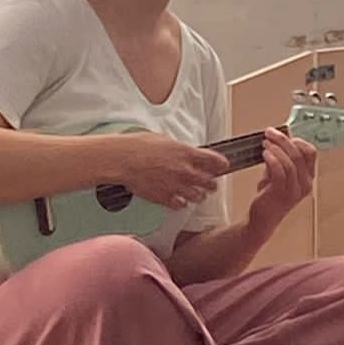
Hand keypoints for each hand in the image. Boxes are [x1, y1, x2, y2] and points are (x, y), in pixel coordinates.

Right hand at [111, 132, 231, 209]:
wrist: (122, 159)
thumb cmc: (138, 145)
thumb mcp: (164, 139)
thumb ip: (179, 149)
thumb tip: (185, 151)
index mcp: (187, 154)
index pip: (215, 162)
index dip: (220, 165)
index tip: (222, 166)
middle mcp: (185, 171)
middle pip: (210, 182)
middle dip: (212, 183)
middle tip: (211, 183)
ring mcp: (176, 186)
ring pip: (198, 196)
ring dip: (199, 195)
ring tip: (197, 193)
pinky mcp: (165, 198)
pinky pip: (181, 205)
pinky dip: (181, 202)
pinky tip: (178, 199)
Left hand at [248, 127, 317, 233]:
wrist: (262, 219)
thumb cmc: (269, 197)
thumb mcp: (277, 174)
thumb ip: (280, 159)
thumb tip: (277, 141)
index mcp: (307, 178)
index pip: (311, 153)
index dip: (297, 140)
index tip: (284, 134)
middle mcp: (305, 184)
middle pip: (300, 154)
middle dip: (283, 140)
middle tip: (270, 133)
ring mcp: (294, 190)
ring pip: (290, 162)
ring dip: (276, 148)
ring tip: (265, 143)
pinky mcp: (282, 194)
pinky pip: (280, 171)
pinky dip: (272, 159)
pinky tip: (265, 154)